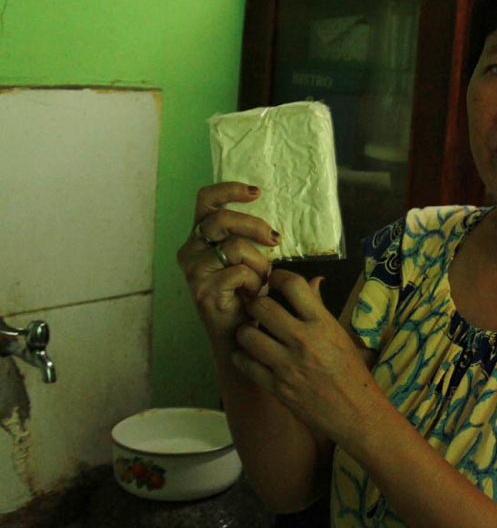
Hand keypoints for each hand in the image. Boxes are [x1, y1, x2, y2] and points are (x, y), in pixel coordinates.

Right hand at [176, 182, 279, 342]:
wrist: (239, 337)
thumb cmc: (245, 296)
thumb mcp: (248, 261)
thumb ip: (252, 239)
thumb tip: (276, 226)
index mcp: (198, 237)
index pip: (206, 200)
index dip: (229, 189)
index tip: (257, 192)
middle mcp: (190, 250)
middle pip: (222, 219)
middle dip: (254, 225)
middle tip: (274, 239)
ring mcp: (193, 270)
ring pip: (236, 247)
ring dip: (258, 264)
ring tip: (260, 281)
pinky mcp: (203, 290)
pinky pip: (240, 272)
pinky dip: (254, 283)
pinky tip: (253, 296)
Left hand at [231, 269, 383, 445]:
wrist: (356, 414)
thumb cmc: (351, 373)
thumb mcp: (340, 335)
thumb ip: (319, 308)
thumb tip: (313, 281)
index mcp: (323, 324)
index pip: (293, 285)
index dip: (278, 277)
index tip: (273, 281)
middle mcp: (304, 341)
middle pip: (262, 306)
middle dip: (255, 304)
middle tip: (257, 309)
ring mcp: (288, 365)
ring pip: (247, 334)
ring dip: (244, 330)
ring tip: (250, 332)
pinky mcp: (277, 388)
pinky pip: (245, 364)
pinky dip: (241, 357)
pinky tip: (248, 355)